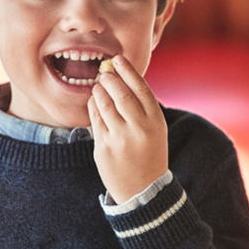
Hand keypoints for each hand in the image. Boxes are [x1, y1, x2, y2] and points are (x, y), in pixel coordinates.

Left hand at [88, 55, 168, 203]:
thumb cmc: (149, 153)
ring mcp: (119, 139)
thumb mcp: (155, 130)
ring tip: (99, 87)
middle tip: (104, 72)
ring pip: (104, 104)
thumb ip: (142, 107)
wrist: (143, 189)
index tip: (118, 59)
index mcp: (155, 122)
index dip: (128, 71)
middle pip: (120, 93)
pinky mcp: (103, 148)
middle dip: (110, 78)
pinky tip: (94, 102)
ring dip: (99, 91)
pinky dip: (93, 106)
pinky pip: (94, 120)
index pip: (141, 88)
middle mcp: (138, 129)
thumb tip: (122, 78)